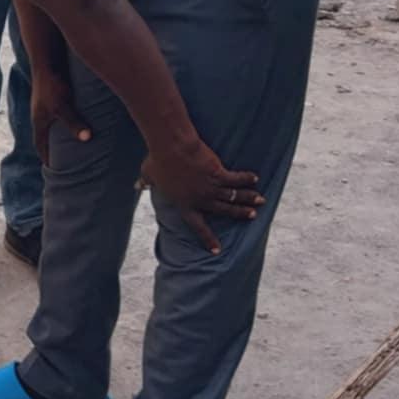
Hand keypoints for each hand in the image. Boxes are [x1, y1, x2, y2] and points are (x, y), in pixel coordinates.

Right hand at [31, 70, 89, 169]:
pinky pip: (60, 114)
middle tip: (62, 160)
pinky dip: (66, 121)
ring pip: (53, 125)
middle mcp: (41, 114)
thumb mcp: (63, 106)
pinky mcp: (54, 95)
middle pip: (46, 136)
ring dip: (59, 134)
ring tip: (71, 143)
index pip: (40, 145)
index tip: (52, 168)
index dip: (46, 157)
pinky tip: (77, 119)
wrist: (47, 59)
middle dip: (53, 148)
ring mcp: (47, 104)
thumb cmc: (52, 84)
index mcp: (39, 121)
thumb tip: (87, 139)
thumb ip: (74, 122)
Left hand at [140, 136, 261, 252]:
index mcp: (183, 205)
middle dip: (239, 213)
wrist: (171, 148)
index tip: (217, 250)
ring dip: (248, 198)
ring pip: (234, 196)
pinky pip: (236, 179)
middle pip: (224, 210)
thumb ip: (146, 183)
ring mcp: (210, 188)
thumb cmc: (158, 161)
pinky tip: (254, 178)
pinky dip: (246, 178)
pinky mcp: (218, 174)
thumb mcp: (149, 175)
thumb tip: (137, 186)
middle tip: (252, 215)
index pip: (197, 227)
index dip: (207, 239)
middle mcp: (200, 200)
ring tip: (260, 200)